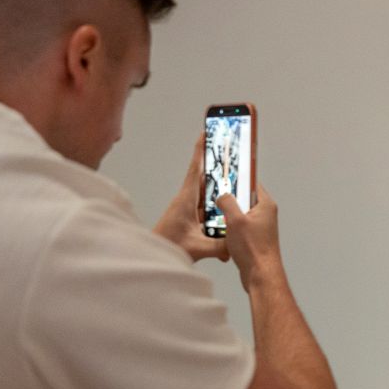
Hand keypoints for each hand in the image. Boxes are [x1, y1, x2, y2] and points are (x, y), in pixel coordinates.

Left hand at [153, 133, 229, 261]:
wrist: (154, 256)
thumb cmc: (168, 247)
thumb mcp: (197, 247)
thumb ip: (218, 246)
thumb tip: (235, 244)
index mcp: (186, 199)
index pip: (196, 168)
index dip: (201, 150)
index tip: (206, 132)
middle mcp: (187, 200)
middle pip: (205, 175)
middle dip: (217, 163)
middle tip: (230, 150)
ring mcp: (189, 208)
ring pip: (208, 192)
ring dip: (219, 187)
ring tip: (234, 180)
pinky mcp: (191, 217)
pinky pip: (207, 207)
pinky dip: (217, 208)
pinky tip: (227, 215)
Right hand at [216, 184, 283, 291]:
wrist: (260, 275)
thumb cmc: (253, 249)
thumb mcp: (235, 220)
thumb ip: (227, 202)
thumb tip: (222, 196)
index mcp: (265, 205)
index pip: (251, 183)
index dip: (237, 180)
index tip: (224, 178)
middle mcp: (265, 214)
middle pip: (243, 198)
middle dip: (229, 200)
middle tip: (215, 199)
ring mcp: (260, 226)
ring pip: (240, 214)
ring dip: (227, 216)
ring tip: (216, 217)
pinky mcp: (254, 238)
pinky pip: (239, 227)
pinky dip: (230, 228)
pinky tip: (221, 233)